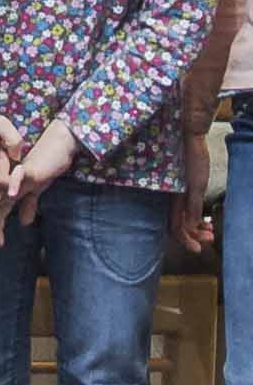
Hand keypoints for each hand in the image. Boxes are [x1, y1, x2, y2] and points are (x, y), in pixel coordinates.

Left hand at [0, 117, 78, 243]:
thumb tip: (23, 222)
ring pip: (1, 190)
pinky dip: (15, 184)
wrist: (57, 148)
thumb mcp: (36, 191)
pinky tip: (11, 194)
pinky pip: (19, 175)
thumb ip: (28, 205)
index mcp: (11, 190)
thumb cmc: (44, 168)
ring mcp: (17, 176)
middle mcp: (10, 184)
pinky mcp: (28, 168)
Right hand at [177, 129, 218, 254]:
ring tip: (211, 229)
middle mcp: (172, 199)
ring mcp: (176, 193)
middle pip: (180, 224)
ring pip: (184, 216)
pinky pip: (186, 207)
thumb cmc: (191, 158)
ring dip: (197, 226)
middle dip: (195, 234)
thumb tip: (192, 226)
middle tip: (210, 238)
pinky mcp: (182, 186)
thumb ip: (192, 206)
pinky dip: (196, 214)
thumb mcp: (196, 185)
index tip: (198, 249)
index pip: (176, 227)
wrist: (188, 135)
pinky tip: (205, 216)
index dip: (186, 240)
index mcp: (173, 199)